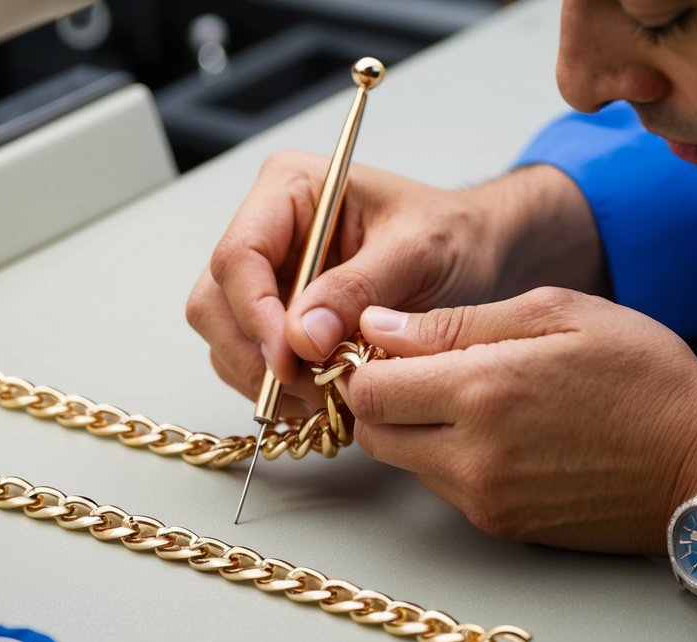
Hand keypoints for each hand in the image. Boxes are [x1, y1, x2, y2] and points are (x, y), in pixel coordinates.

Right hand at [186, 152, 602, 407]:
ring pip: (226, 337)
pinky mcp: (281, 314)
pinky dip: (278, 387)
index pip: (238, 256)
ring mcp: (269, 275)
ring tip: (322, 395)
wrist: (479, 254)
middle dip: (255, 355)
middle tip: (306, 389)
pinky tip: (319, 397)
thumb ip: (356, 290)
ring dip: (265, 379)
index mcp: (290, 189)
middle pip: (216, 302)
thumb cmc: (455, 235)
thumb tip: (300, 338)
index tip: (289, 360)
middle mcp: (267, 229)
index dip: (254, 315)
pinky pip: (253, 358)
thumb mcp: (416, 252)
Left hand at [338, 287, 696, 553]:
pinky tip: (499, 434)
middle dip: (382, 399)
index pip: (367, 389)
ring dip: (415, 431)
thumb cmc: (646, 379)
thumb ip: (459, 322)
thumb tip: (378, 327)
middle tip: (422, 370)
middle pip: (372, 433)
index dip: (367, 361)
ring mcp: (486, 501)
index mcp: (483, 391)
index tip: (391, 343)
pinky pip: (444, 490)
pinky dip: (450, 461)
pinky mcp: (503, 528)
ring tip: (471, 400)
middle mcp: (473, 457)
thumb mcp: (561, 315)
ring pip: (404, 464)